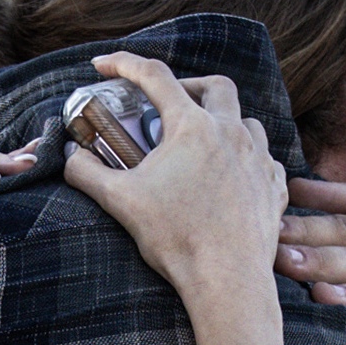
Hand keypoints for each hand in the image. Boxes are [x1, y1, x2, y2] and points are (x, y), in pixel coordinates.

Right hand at [53, 56, 287, 293]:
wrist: (227, 281)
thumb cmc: (177, 239)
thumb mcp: (120, 201)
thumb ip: (87, 172)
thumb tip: (71, 157)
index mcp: (192, 127)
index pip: (154, 77)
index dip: (123, 64)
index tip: (103, 64)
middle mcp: (231, 133)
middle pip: (216, 85)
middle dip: (190, 85)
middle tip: (169, 103)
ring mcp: (258, 158)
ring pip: (246, 120)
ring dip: (224, 121)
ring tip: (202, 142)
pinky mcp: (274, 186)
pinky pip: (264, 158)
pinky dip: (245, 157)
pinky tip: (230, 175)